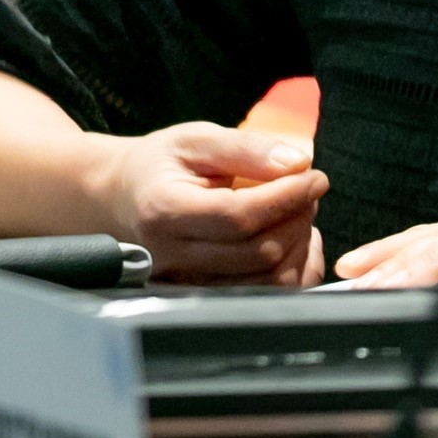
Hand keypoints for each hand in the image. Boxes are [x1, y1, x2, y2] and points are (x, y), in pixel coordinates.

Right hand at [97, 122, 327, 285]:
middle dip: (297, 218)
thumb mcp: (197, 139)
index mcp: (165, 211)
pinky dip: (293, 269)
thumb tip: (299, 163)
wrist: (122, 199)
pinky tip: (293, 239)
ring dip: (299, 244)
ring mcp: (187, 285)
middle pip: (257, 253)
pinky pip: (264, 295)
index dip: (286, 198)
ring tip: (298, 210)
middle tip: (307, 190)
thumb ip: (246, 147)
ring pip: (266, 281)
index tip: (315, 177)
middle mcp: (173, 257)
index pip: (238, 216)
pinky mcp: (204, 298)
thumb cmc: (161, 165)